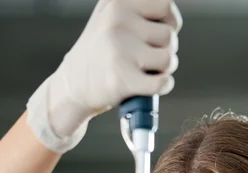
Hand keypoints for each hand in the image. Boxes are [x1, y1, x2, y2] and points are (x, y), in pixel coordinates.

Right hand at [27, 0, 180, 152]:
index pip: (166, 6)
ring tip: (146, 70)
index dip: (170, 23)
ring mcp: (119, 50)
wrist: (74, 83)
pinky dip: (164, 86)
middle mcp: (117, 21)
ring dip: (164, 69)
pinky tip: (153, 85)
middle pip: (169, 36)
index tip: (158, 35)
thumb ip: (139, 9)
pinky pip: (162, 82)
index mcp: (118, 2)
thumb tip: (171, 15)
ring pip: (168, 59)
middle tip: (147, 58)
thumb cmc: (102, 51)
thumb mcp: (112, 15)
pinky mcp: (122, 79)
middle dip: (165, 50)